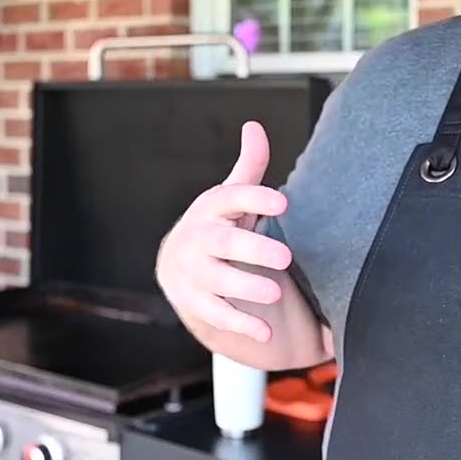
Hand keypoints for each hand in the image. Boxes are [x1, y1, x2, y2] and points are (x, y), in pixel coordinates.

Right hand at [153, 121, 293, 342]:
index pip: (231, 197)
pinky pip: (216, 313)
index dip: (255, 196)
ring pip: (217, 280)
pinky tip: (265, 332)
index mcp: (211, 208)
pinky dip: (240, 323)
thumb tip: (254, 127)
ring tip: (275, 293)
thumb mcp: (230, 197)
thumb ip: (248, 167)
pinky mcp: (194, 302)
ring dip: (244, 286)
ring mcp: (193, 272)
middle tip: (284, 256)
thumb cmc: (217, 226)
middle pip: (223, 242)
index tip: (283, 200)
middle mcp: (199, 238)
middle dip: (252, 249)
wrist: (176, 266)